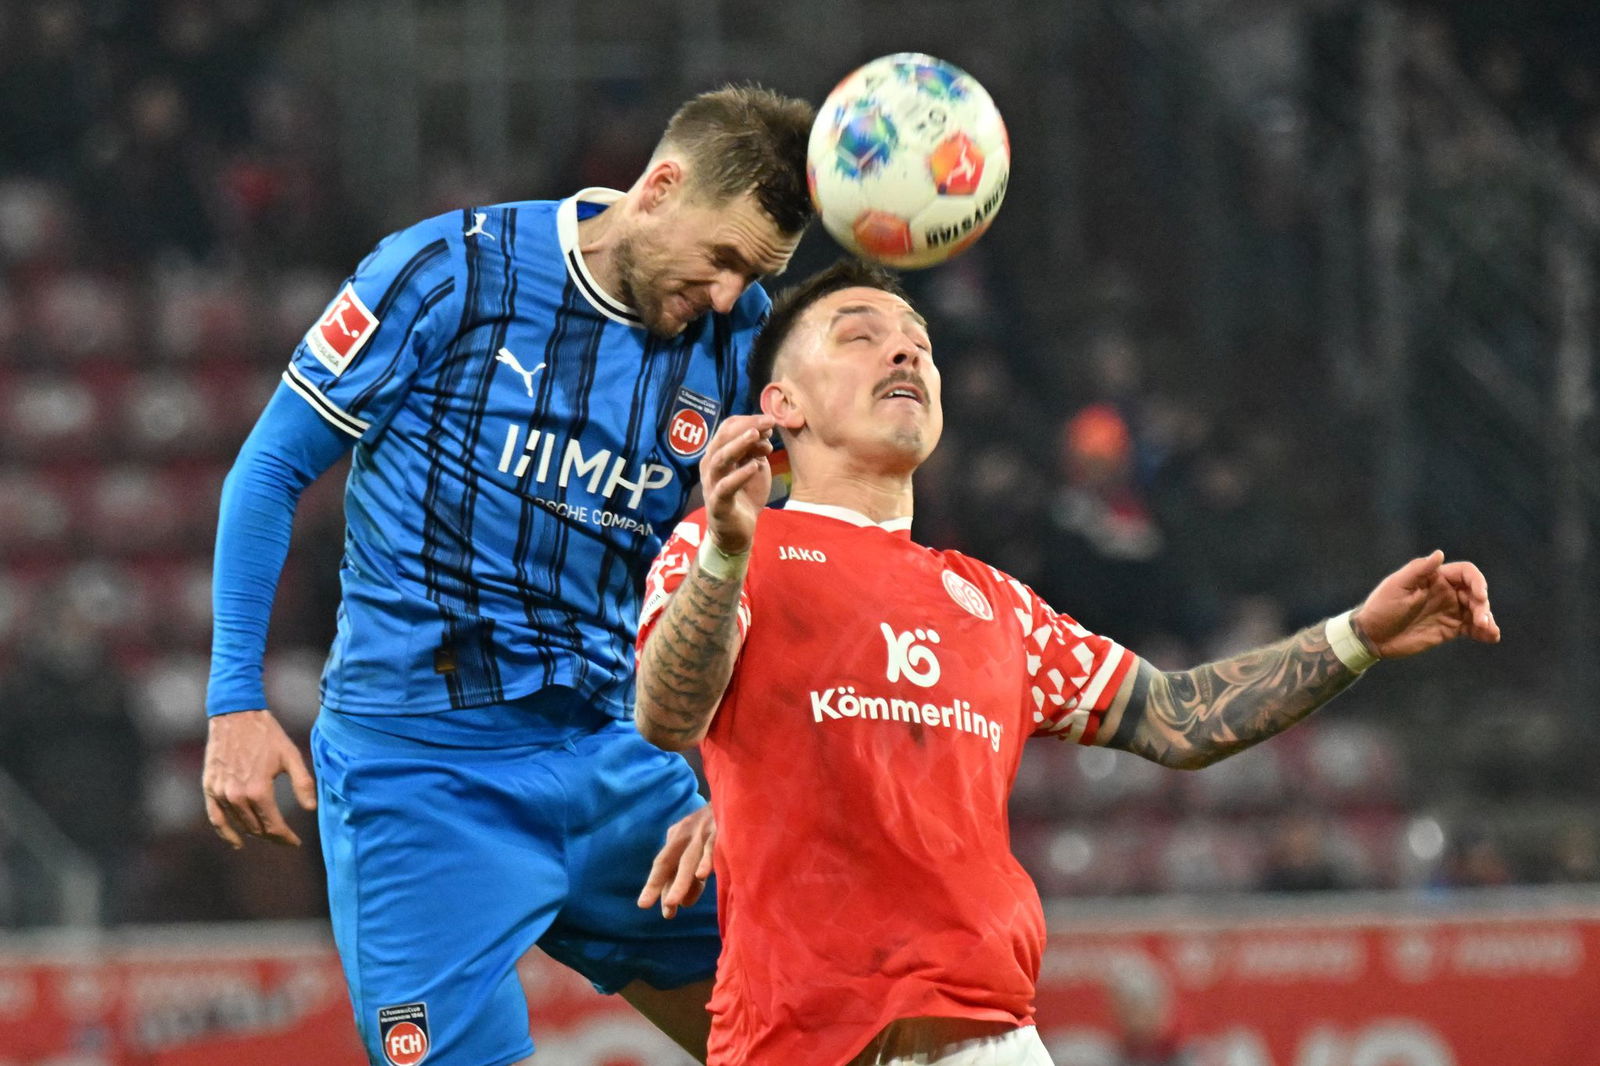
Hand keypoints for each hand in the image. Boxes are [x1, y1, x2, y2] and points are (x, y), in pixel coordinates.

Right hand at [202, 709, 317, 847]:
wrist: (236, 715)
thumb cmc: (267, 734)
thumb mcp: (291, 756)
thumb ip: (302, 783)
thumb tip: (311, 808)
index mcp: (259, 790)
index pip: (273, 826)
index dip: (285, 837)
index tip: (295, 842)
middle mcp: (237, 796)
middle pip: (256, 828)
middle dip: (272, 835)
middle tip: (284, 837)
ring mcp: (220, 793)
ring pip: (239, 824)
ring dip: (254, 832)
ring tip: (268, 834)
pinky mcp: (209, 788)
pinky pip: (216, 818)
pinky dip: (225, 832)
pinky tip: (236, 842)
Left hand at [638, 804, 715, 918]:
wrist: (736, 792)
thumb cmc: (717, 824)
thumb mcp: (700, 847)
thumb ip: (692, 874)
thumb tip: (684, 903)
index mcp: (678, 834)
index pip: (662, 863)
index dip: (654, 884)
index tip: (644, 905)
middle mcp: (686, 832)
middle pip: (669, 862)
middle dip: (659, 885)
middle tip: (657, 909)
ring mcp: (703, 830)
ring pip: (689, 860)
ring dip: (681, 882)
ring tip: (673, 902)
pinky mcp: (721, 828)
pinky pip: (712, 847)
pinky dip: (706, 860)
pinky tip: (701, 875)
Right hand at [698, 414, 774, 555]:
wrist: (737, 531)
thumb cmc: (744, 495)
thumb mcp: (754, 466)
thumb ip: (756, 449)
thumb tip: (766, 429)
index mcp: (718, 453)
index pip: (728, 428)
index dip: (749, 420)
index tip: (770, 419)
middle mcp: (711, 465)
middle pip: (723, 438)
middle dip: (746, 427)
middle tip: (768, 421)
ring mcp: (712, 484)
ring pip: (720, 459)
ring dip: (738, 445)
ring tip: (756, 436)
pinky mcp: (718, 503)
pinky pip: (726, 487)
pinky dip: (740, 475)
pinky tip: (754, 466)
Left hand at [1351, 550, 1500, 659]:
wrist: (1373, 636)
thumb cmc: (1381, 607)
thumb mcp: (1397, 586)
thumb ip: (1418, 570)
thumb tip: (1439, 553)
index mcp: (1435, 578)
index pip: (1466, 573)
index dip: (1477, 582)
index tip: (1480, 596)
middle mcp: (1446, 592)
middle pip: (1475, 593)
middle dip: (1483, 605)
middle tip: (1481, 620)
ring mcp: (1449, 611)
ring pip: (1477, 611)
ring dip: (1487, 619)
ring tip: (1489, 631)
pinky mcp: (1450, 629)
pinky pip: (1472, 628)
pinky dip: (1484, 632)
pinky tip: (1492, 637)